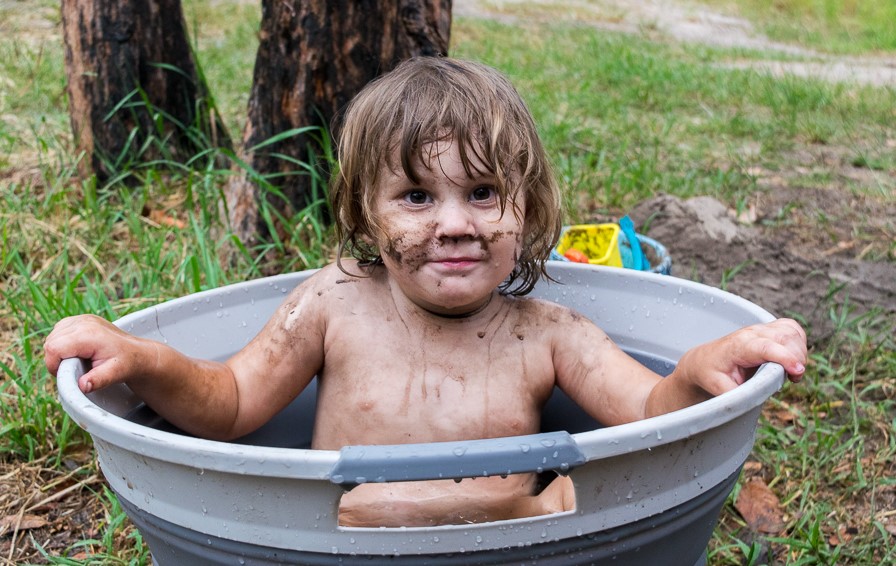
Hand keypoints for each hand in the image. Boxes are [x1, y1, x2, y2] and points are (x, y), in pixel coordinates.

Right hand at [44, 314, 154, 393]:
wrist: (137, 352)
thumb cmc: (127, 363)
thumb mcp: (115, 373)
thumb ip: (98, 380)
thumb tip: (82, 386)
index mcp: (89, 334)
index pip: (53, 348)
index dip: (54, 365)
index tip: (66, 374)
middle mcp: (84, 322)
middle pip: (51, 341)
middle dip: (56, 359)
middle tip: (73, 369)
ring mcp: (83, 318)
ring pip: (53, 335)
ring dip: (58, 350)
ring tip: (76, 360)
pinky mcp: (82, 319)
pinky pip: (60, 330)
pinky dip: (62, 342)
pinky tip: (76, 350)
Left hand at [681, 318, 806, 397]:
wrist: (705, 359)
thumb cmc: (711, 373)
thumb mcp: (718, 387)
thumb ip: (735, 395)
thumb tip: (751, 402)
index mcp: (739, 346)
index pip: (765, 347)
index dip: (784, 357)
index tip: (798, 372)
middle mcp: (751, 333)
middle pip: (784, 338)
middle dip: (797, 358)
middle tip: (793, 379)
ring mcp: (761, 329)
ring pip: (791, 332)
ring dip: (800, 351)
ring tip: (792, 371)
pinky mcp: (769, 329)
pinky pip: (792, 329)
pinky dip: (800, 342)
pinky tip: (793, 358)